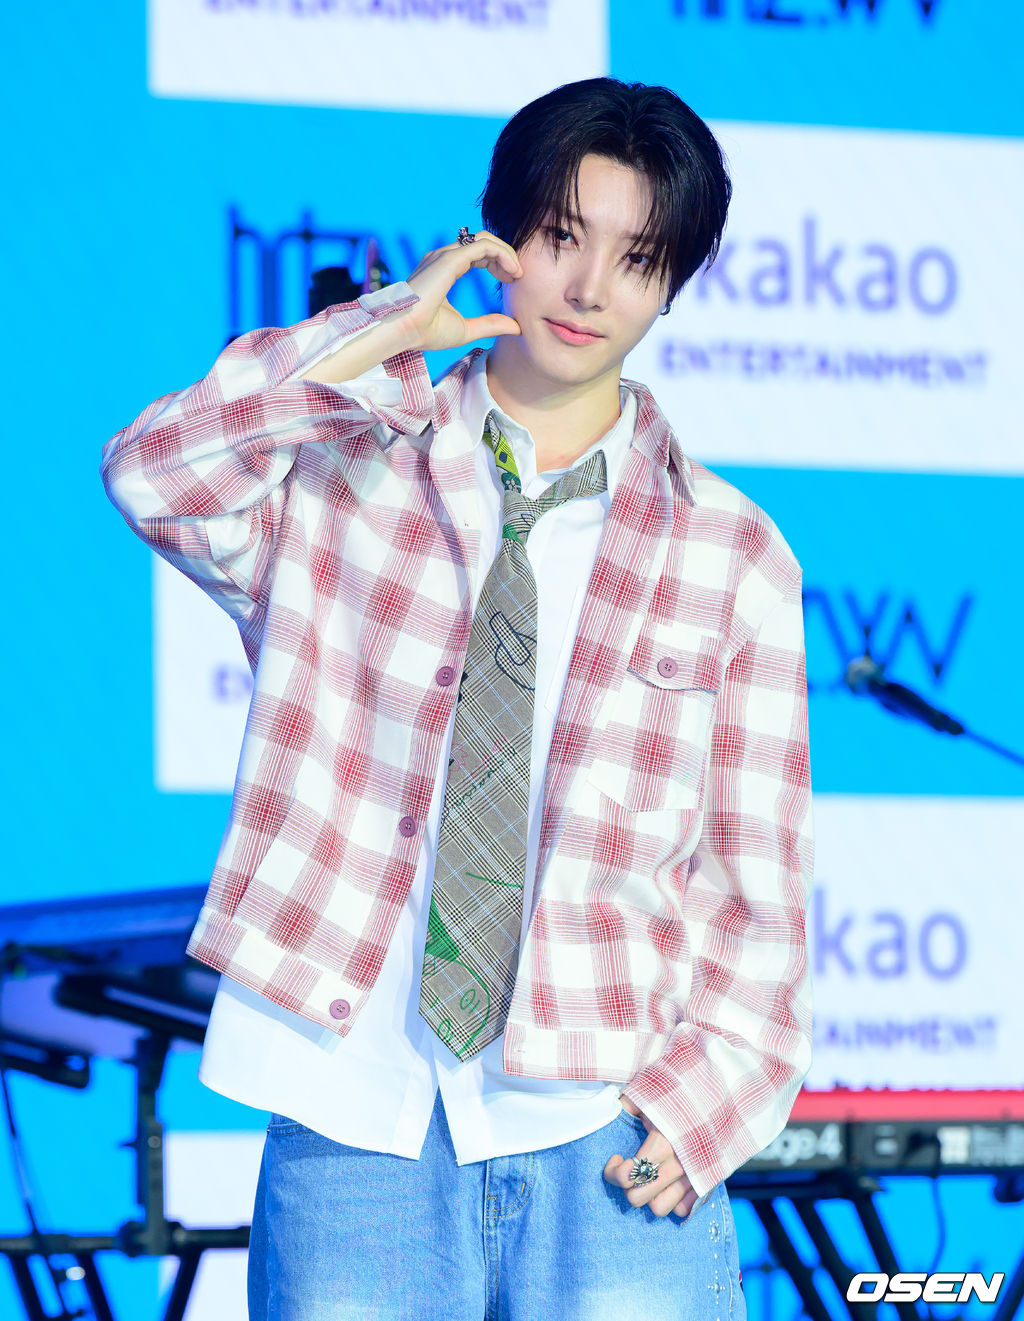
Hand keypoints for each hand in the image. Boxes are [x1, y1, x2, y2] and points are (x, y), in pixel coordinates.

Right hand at [399, 231, 522, 352]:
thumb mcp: (467, 329)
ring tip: (516, 273)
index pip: (477, 253)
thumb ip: (490, 324)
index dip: (498, 262)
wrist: (403, 331)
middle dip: (505, 255)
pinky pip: (483, 246)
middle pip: (483, 242)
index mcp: (444, 269)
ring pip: (484, 240)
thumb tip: (516, 327)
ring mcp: (445, 255)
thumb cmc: (424, 331)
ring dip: (506, 253)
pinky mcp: (449, 259)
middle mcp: (443, 257)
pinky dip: (502, 254)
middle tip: (517, 276)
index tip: (511, 280)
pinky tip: (512, 271)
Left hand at [603, 1098, 698, 1218]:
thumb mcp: (649, 1090)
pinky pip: (683, 1208)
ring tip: (649, 1174)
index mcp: (663, 1141)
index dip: (613, 1171)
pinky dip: (672, 1199)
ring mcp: (695, 1175)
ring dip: (649, 1195)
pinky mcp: (707, 1181)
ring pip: (660, 1208)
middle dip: (628, 1184)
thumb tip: (605, 1115)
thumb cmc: (679, 1090)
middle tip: (630, 1166)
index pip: (628, 1176)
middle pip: (639, 1197)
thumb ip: (625, 1105)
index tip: (617, 1157)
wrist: (720, 1092)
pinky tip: (667, 1179)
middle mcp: (680, 1164)